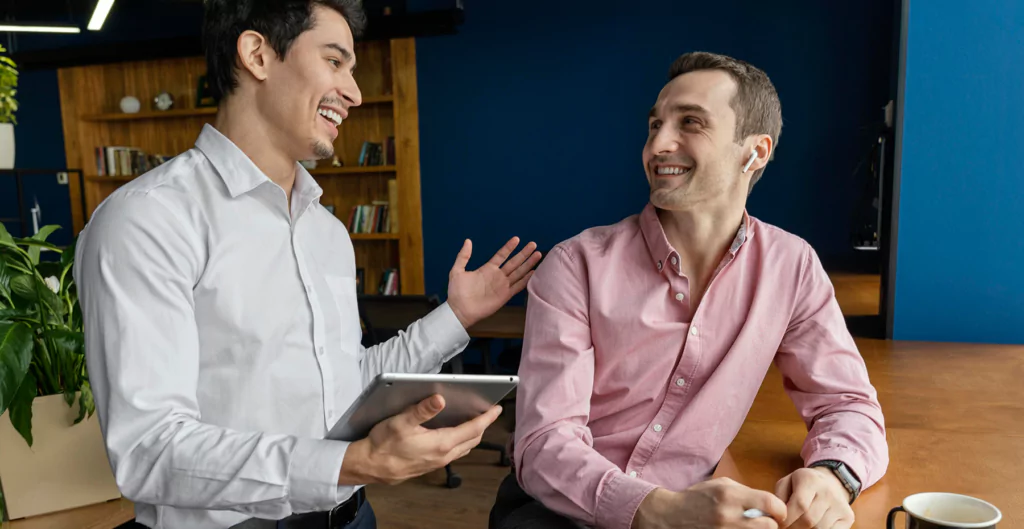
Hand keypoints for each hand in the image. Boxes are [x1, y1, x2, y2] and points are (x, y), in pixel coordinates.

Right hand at [338, 394, 501, 485]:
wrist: (370, 466)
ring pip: (463, 447)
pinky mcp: (430, 465)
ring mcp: (437, 462)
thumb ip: (422, 409)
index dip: (487, 418)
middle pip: (472, 439)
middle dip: (482, 425)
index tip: (497, 408)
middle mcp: (443, 455)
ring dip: (471, 434)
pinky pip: (453, 452)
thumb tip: (440, 398)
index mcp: (441, 443)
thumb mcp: (401, 422)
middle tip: (487, 412)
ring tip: (474, 420)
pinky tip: (453, 433)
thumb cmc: (383, 444)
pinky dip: (460, 441)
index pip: (473, 429)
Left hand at [447, 237, 541, 327]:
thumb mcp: (457, 271)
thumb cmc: (457, 292)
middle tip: (533, 244)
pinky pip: (518, 286)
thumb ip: (463, 256)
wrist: (460, 310)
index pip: (501, 255)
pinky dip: (526, 280)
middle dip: (524, 253)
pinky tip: (534, 272)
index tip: (516, 239)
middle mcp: (497, 276)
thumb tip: (468, 241)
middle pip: (514, 262)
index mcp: (487, 269)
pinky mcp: (505, 296)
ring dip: (528, 264)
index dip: (509, 247)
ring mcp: (502, 285)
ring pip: (519, 272)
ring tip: (538, 255)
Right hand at [633, 478, 786, 528]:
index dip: (779, 509)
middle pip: (769, 526)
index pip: (770, 503)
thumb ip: (745, 492)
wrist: (670, 516)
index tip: (778, 512)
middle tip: (766, 523)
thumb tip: (769, 503)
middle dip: (770, 524)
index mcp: (729, 495)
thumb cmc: (697, 498)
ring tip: (752, 527)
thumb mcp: (720, 485)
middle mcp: (728, 515)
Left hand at [774, 468, 853, 528]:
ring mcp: (840, 504)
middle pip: (809, 519)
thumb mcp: (787, 483)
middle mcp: (828, 491)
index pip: (799, 504)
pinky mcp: (848, 516)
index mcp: (810, 480)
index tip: (780, 523)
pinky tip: (813, 526)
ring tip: (800, 525)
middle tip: (788, 526)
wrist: (829, 481)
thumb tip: (777, 516)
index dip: (787, 518)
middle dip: (795, 527)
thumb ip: (778, 497)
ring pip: (820, 528)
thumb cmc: (802, 485)